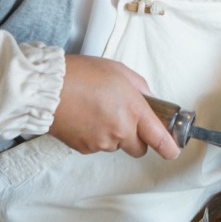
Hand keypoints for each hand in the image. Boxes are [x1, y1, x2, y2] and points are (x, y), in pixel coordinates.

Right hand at [49, 55, 180, 160]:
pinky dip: (95, 136)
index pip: (160, 139)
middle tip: (125, 118)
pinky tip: (86, 118)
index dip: (169, 147)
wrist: (47, 88)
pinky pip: (97, 146)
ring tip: (98, 111)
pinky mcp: (84, 148)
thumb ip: (141, 89)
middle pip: (139, 148)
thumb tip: (150, 101)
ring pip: (116, 146)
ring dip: (113, 134)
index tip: (173, 150)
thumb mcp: (120, 71)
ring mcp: (101, 142)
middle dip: (137, 138)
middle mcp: (120, 130)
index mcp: (134, 110)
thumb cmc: (81, 74)